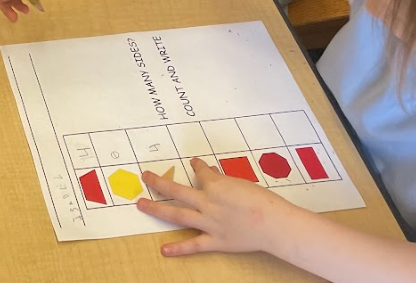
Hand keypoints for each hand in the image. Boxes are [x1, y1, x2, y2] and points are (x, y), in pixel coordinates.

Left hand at [138, 158, 292, 255]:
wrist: (274, 224)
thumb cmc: (263, 200)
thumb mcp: (242, 183)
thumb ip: (224, 179)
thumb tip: (210, 171)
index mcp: (215, 185)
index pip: (200, 172)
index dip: (197, 166)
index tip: (193, 164)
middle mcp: (207, 203)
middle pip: (176, 190)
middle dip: (159, 182)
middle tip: (145, 177)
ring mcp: (209, 223)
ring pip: (177, 215)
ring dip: (157, 209)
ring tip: (140, 205)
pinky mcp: (215, 241)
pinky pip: (194, 245)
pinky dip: (178, 249)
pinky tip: (163, 250)